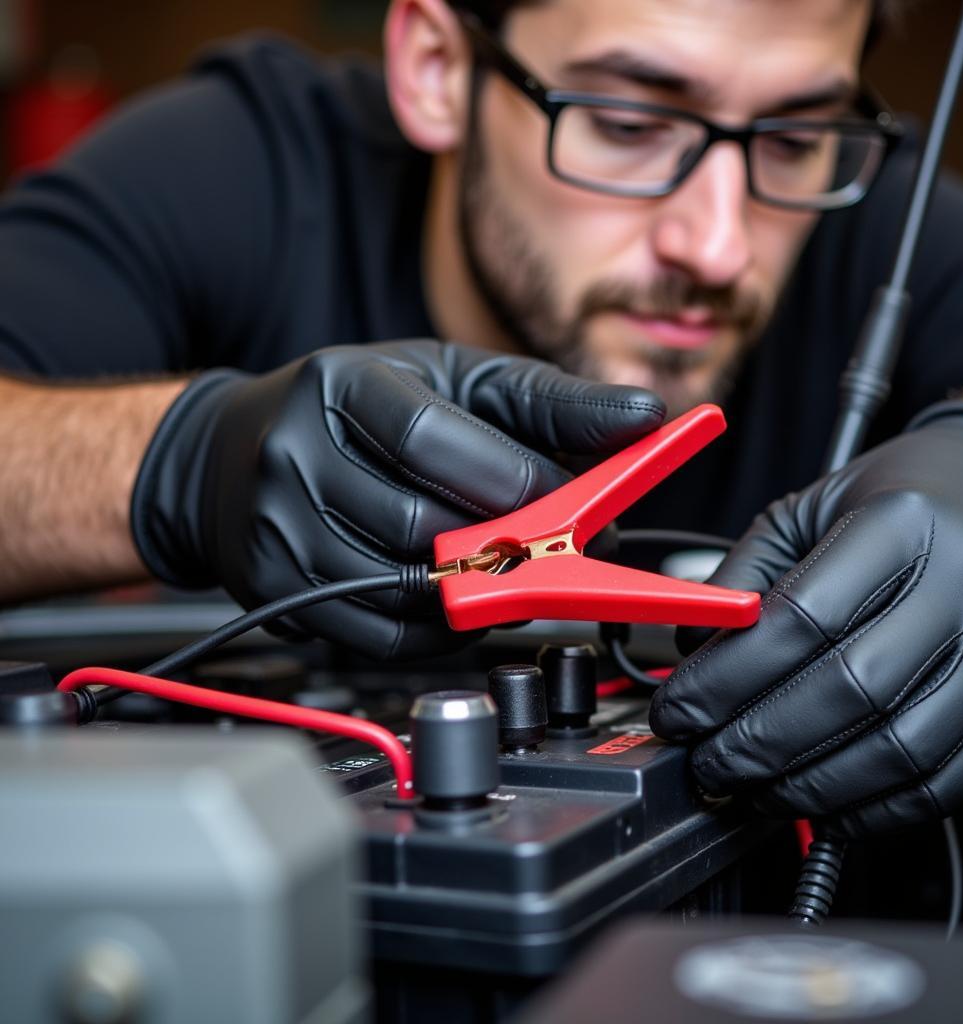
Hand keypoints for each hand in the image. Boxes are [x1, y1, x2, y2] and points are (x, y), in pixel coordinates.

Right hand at [131, 340, 663, 658]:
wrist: (232, 455)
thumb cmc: (356, 409)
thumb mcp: (450, 380)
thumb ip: (548, 401)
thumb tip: (645, 416)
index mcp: (343, 385)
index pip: (432, 438)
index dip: (511, 480)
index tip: (571, 506)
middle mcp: (297, 457)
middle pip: (423, 525)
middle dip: (510, 547)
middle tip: (561, 550)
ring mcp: (278, 531)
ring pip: (407, 589)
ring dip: (480, 592)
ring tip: (511, 568)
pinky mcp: (277, 591)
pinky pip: (382, 635)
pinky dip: (442, 629)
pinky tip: (462, 599)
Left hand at [650, 401, 962, 835]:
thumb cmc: (896, 501)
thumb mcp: (806, 511)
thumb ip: (743, 576)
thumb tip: (690, 652)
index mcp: (900, 524)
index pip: (801, 618)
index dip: (725, 678)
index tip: (679, 709)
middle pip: (852, 688)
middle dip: (760, 742)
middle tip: (707, 761)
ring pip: (903, 746)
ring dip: (813, 785)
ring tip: (755, 789)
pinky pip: (950, 777)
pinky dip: (878, 808)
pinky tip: (825, 805)